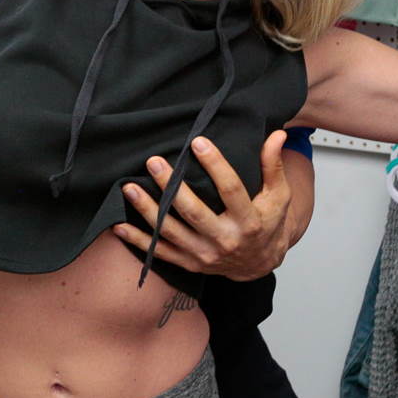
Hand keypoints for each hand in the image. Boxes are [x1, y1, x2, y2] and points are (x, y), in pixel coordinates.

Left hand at [113, 129, 292, 280]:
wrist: (260, 263)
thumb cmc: (268, 223)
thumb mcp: (278, 196)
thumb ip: (273, 166)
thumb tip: (277, 134)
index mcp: (248, 221)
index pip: (231, 190)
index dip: (216, 165)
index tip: (198, 142)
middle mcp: (225, 241)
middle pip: (195, 212)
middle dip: (172, 187)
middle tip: (154, 162)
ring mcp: (205, 255)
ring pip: (172, 232)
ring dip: (148, 210)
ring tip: (130, 187)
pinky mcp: (189, 263)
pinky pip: (160, 253)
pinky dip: (139, 241)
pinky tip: (119, 226)